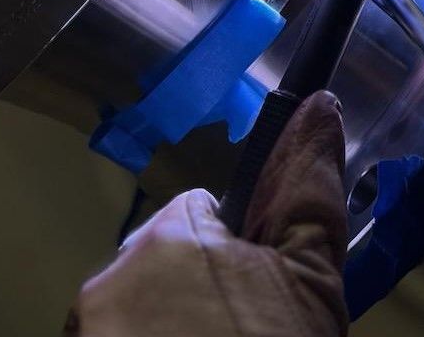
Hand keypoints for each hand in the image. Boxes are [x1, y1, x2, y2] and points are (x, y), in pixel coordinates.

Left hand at [68, 93, 348, 336]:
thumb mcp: (312, 280)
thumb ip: (308, 189)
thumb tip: (318, 108)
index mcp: (166, 241)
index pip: (196, 215)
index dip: (235, 254)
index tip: (257, 298)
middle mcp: (105, 288)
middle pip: (158, 269)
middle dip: (195, 299)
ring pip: (130, 322)